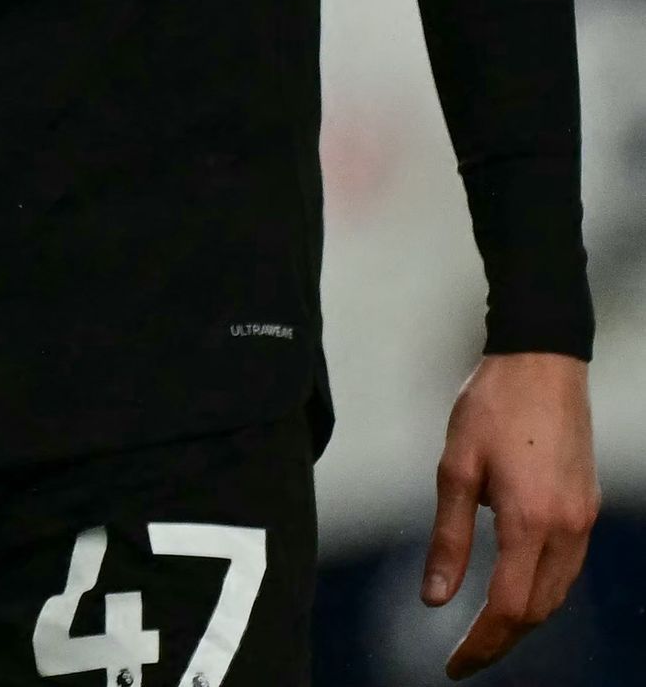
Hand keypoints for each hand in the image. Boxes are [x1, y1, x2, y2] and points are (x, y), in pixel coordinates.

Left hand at [426, 349, 593, 675]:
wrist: (542, 364)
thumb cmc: (491, 408)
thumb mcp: (454, 470)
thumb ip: (447, 539)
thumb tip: (434, 597)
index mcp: (530, 522)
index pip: (510, 606)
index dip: (483, 643)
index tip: (454, 665)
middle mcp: (567, 529)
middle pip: (540, 610)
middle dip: (502, 640)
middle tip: (464, 658)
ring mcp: (583, 520)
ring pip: (559, 593)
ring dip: (524, 620)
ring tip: (485, 633)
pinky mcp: (587, 507)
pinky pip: (568, 568)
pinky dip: (542, 591)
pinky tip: (516, 592)